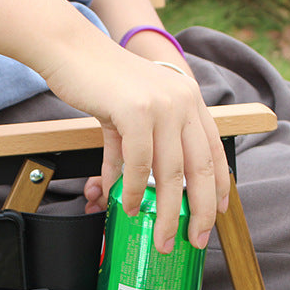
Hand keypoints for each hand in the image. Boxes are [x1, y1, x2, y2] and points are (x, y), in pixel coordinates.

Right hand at [41, 38, 229, 252]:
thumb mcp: (125, 116)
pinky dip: (135, 191)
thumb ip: (130, 152)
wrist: (70, 49)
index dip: (219, 186)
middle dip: (201, 211)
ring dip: (167, 213)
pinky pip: (140, 164)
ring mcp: (162, 105)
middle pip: (201, 168)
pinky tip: (129, 207)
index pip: (214, 150)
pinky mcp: (137, 111)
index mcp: (187, 99)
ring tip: (161, 238)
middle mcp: (183, 101)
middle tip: (195, 239)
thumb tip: (124, 190)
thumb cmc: (97, 81)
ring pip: (173, 173)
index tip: (217, 214)